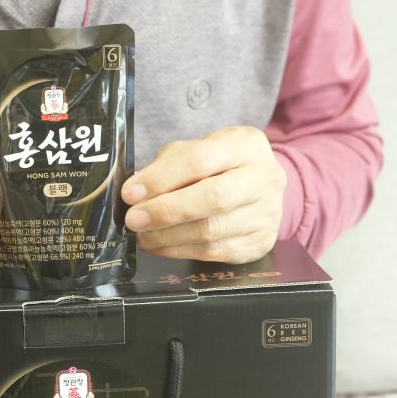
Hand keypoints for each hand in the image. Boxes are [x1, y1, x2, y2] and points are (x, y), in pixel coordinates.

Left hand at [122, 126, 285, 263]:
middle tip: (134, 219)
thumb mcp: (192, 151)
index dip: (162, 179)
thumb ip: (165, 168)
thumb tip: (134, 193)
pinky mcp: (260, 242)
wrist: (257, 187)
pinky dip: (179, 251)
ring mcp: (266, 213)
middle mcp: (263, 178)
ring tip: (141, 235)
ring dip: (167, 236)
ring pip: (212, 230)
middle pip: (214, 198)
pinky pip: (214, 252)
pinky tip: (159, 245)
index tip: (131, 193)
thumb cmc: (218, 166)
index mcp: (245, 145)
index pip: (201, 160)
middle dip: (166, 211)